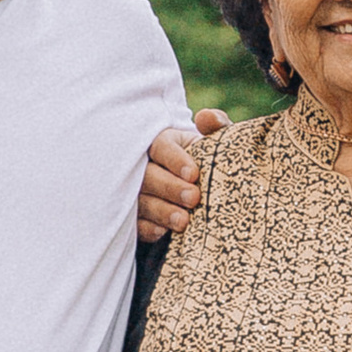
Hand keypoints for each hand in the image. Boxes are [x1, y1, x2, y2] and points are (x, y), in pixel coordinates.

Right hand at [138, 108, 227, 240]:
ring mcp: (137, 192)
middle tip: (194, 197)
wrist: (203, 189)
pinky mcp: (136, 217)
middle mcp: (144, 165)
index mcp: (163, 141)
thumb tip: (206, 118)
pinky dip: (148, 228)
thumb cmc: (208, 160)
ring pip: (140, 200)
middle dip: (170, 187)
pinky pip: (135, 223)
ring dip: (161, 210)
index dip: (175, 159)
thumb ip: (217, 126)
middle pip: (147, 174)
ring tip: (183, 221)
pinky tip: (163, 232)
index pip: (161, 146)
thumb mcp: (216, 141)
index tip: (194, 173)